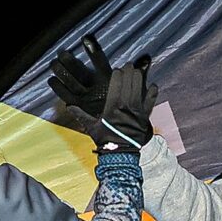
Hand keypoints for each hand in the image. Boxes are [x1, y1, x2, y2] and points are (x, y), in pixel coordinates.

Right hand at [49, 35, 158, 152]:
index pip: (115, 86)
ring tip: (137, 70)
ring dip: (139, 79)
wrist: (121, 155)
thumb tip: (68, 106)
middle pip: (128, 85)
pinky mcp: (145, 118)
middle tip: (128, 65)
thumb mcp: (91, 127)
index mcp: (112, 108)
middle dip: (129, 73)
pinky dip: (152, 94)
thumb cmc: (105, 140)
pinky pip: (150, 103)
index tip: (117, 70)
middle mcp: (125, 108)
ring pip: (139, 90)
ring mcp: (136, 112)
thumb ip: (81, 115)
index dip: (117, 76)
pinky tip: (153, 85)